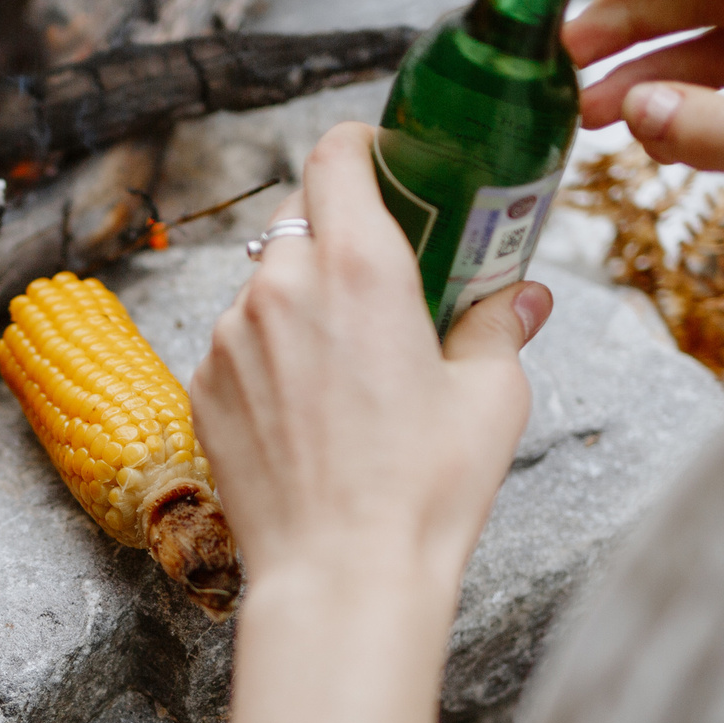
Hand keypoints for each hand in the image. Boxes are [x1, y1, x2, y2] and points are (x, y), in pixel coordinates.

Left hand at [194, 122, 548, 600]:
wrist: (340, 575)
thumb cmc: (423, 489)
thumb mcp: (490, 396)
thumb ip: (498, 325)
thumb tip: (520, 296)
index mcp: (356, 265)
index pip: (336, 155)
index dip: (362, 148)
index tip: (388, 164)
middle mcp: (279, 286)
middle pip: (301, 218)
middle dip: (342, 235)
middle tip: (388, 280)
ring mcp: (230, 338)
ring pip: (267, 285)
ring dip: (304, 302)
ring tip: (351, 364)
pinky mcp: (203, 387)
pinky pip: (239, 344)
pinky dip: (272, 355)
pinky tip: (312, 409)